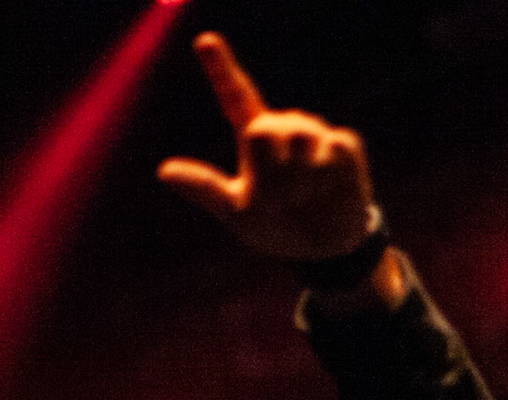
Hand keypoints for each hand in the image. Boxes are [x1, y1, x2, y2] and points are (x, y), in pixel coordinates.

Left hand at [159, 32, 376, 261]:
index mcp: (254, 142)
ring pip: (300, 135)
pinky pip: (333, 146)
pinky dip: (327, 175)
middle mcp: (283, 130)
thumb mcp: (236, 213)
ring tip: (305, 195)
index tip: (205, 41)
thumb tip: (163, 171)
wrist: (323, 250)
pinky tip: (329, 189)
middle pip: (265, 128)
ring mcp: (315, 136)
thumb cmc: (275, 227)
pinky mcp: (344, 146)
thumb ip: (205, 188)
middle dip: (270, 171)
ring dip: (299, 177)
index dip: (221, 69)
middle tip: (281, 200)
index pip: (236, 98)